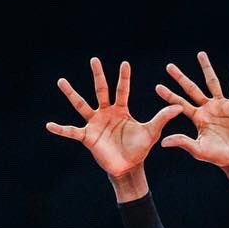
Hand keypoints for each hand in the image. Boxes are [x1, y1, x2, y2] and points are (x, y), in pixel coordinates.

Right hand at [45, 57, 181, 179]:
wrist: (128, 168)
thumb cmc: (140, 149)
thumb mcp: (152, 132)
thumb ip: (163, 118)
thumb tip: (179, 107)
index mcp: (121, 110)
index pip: (122, 90)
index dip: (124, 77)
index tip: (124, 63)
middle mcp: (106, 113)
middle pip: (101, 90)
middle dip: (98, 75)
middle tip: (94, 59)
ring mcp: (95, 124)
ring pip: (81, 105)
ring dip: (71, 93)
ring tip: (61, 81)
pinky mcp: (87, 137)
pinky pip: (71, 132)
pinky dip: (61, 129)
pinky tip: (49, 125)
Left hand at [156, 52, 228, 172]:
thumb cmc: (217, 157)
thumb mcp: (198, 150)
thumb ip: (182, 142)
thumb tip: (162, 142)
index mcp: (197, 118)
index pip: (180, 103)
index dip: (169, 95)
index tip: (157, 86)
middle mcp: (207, 108)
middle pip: (191, 89)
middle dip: (180, 78)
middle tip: (169, 66)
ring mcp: (222, 106)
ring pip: (213, 82)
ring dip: (206, 68)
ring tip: (200, 54)